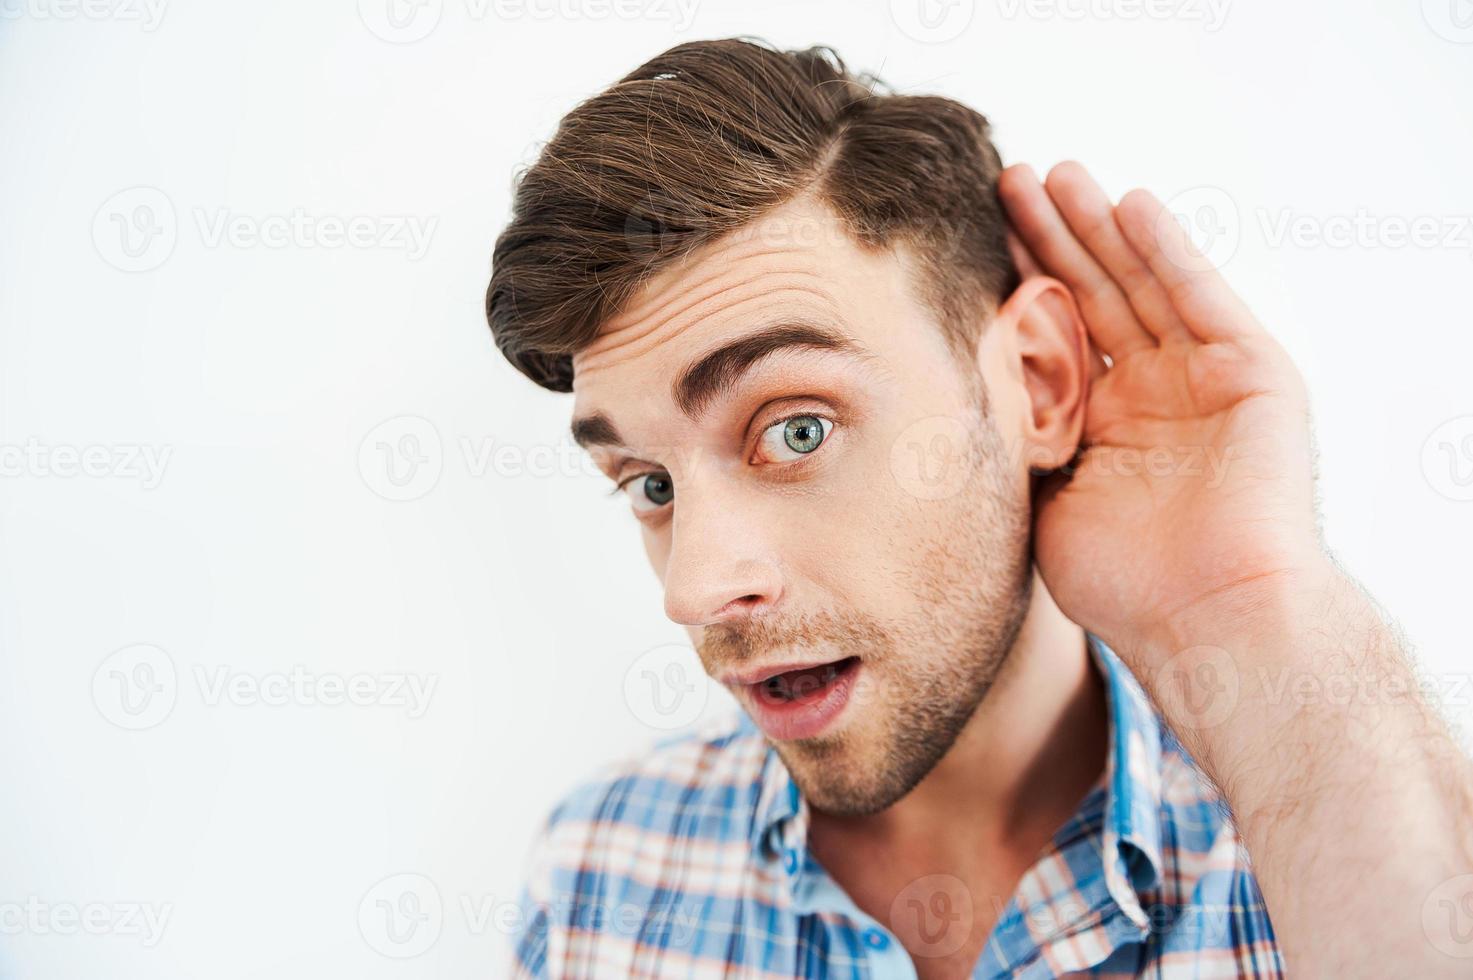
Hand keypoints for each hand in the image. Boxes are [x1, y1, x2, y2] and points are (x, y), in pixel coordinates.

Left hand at [998, 162, 1328, 665]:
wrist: (1210, 619)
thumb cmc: (1123, 583)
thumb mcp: (1043, 498)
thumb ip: (1014, 440)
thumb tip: (949, 395)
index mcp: (1103, 424)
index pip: (1053, 334)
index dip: (1016, 284)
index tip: (969, 236)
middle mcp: (1153, 393)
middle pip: (1093, 296)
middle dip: (1050, 238)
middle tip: (1005, 180)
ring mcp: (1203, 379)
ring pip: (1141, 285)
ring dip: (1099, 228)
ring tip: (1054, 173)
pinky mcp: (1253, 372)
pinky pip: (1202, 298)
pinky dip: (1168, 250)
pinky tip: (1130, 205)